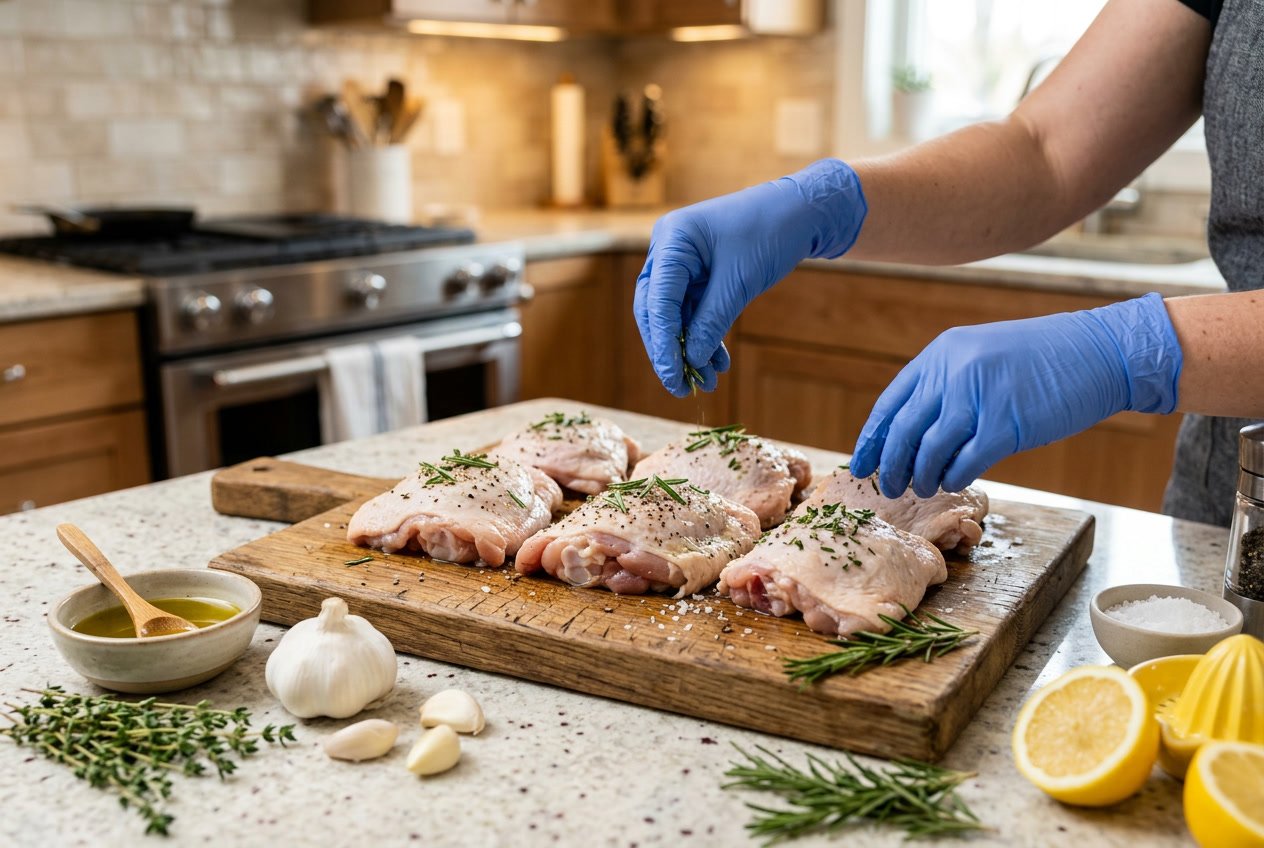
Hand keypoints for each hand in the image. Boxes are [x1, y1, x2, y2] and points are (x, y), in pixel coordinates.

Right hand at [634, 158, 866, 396]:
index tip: (673, 378)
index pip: (657, 300)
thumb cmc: (771, 233)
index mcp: (672, 240)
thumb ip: (711, 322)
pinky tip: (717, 361)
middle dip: (669, 351)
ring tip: (708, 381)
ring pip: (675, 316)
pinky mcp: (699, 274)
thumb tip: (692, 360)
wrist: (803, 211)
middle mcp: (669, 250)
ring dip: (690, 349)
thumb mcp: (740, 282)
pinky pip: (694, 311)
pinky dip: (704, 336)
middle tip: (681, 387)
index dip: (663, 343)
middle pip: (656, 310)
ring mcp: (683, 262)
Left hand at [849, 292, 1182, 497]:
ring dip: (922, 477)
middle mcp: (952, 374)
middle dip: (890, 466)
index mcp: (940, 355)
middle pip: (903, 432)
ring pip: (929, 452)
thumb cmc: (1038, 360)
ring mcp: (978, 399)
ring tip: (922, 488)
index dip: (872, 439)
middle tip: (888, 488)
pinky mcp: (1005, 425)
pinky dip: (954, 478)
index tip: (861, 464)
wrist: (1097, 353)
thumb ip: (945, 387)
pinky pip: (964, 463)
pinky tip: (953, 482)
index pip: (890, 405)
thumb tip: (911, 434)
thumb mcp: (979, 357)